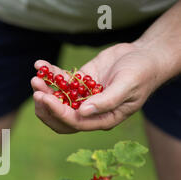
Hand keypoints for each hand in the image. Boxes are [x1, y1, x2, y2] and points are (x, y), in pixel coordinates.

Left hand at [31, 43, 164, 133]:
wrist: (144, 56)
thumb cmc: (142, 73)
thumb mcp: (127, 86)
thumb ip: (107, 101)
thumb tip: (83, 112)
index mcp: (102, 119)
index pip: (74, 122)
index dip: (58, 112)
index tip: (45, 99)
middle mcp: (89, 112)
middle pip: (60, 117)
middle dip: (46, 106)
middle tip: (37, 92)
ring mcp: (82, 98)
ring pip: (57, 100)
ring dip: (44, 91)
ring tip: (35, 79)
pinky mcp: (78, 83)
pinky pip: (60, 82)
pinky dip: (49, 74)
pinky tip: (39, 64)